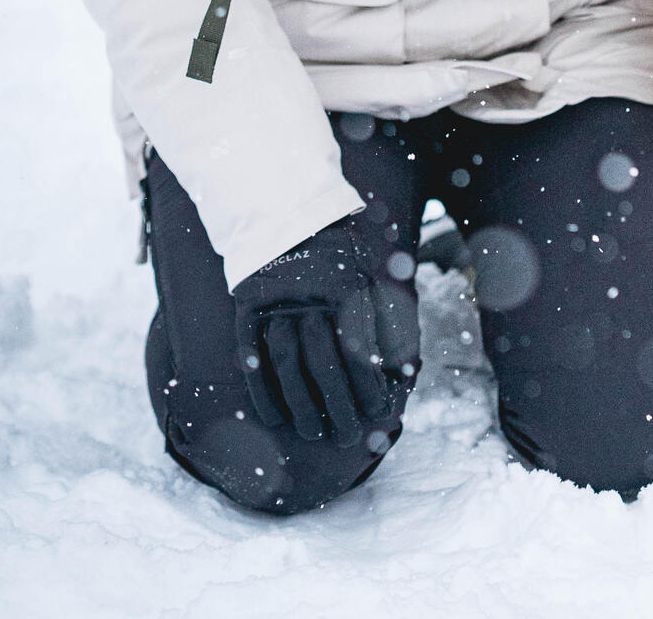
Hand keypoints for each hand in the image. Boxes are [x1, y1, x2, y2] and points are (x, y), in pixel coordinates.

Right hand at [232, 217, 392, 443]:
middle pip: (323, 362)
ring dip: (300, 404)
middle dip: (338, 405)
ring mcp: (274, 303)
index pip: (357, 347)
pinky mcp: (247, 310)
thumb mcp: (370, 273)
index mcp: (344, 286)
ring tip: (314, 434)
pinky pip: (252, 357)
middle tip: (348, 436)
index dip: (369, 384)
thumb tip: (405, 368)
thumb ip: (388, 317)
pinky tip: (275, 418)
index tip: (379, 411)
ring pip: (287, 363)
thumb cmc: (341, 255)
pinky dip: (262, 391)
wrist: (291, 217)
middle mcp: (307, 297)